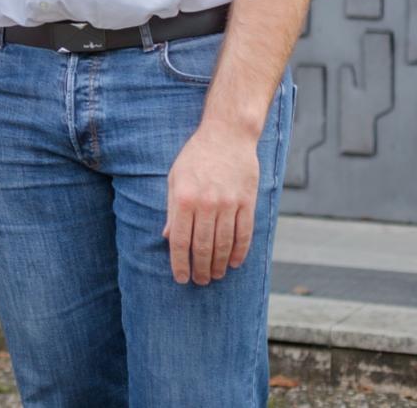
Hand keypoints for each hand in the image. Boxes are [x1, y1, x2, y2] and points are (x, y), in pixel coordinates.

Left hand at [163, 121, 258, 283]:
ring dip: (219, 265)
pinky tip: (234, 263)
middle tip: (200, 281)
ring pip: (224, 244)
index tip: (181, 278)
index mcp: (184, 198)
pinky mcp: (248, 202)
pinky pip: (244, 234)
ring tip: (215, 276)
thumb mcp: (175, 178)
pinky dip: (239, 252)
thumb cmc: (196, 156)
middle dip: (200, 269)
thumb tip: (168, 237)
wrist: (227, 134)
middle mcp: (207, 204)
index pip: (181, 240)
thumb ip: (172, 209)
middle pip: (203, 247)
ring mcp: (229, 204)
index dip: (179, 263)